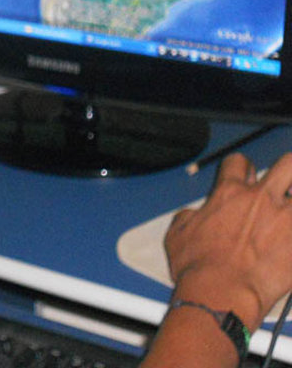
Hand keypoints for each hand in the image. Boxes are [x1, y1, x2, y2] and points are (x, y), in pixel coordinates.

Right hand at [165, 152, 291, 329]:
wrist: (221, 293)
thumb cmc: (198, 267)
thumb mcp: (177, 234)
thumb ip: (189, 216)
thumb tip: (193, 216)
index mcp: (228, 194)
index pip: (239, 163)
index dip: (241, 167)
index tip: (244, 177)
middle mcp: (260, 200)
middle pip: (288, 164)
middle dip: (288, 170)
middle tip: (285, 185)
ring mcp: (286, 220)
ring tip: (289, 216)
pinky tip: (290, 246)